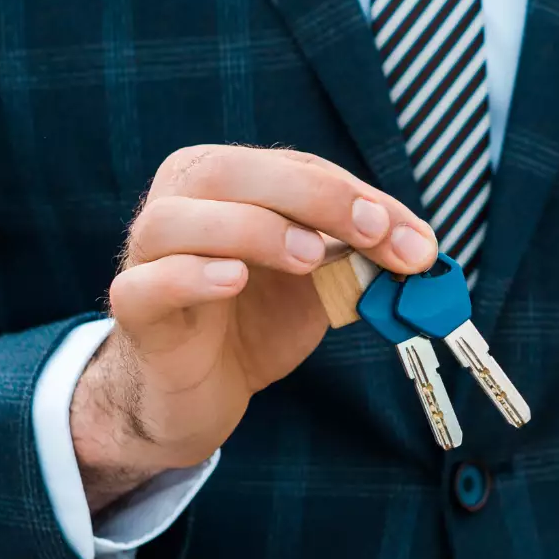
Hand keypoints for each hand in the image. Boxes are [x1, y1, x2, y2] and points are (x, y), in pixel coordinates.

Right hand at [73, 146, 434, 512]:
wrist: (198, 390)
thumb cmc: (256, 319)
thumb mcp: (320, 282)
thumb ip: (361, 257)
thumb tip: (423, 248)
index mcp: (227, 181)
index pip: (295, 167)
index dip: (356, 195)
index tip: (414, 239)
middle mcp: (177, 203)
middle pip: (227, 172)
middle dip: (313, 196)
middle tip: (373, 234)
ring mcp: (146, 257)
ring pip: (174, 219)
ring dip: (250, 229)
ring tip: (307, 258)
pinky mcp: (136, 313)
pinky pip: (146, 284)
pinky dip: (190, 276)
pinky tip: (232, 281)